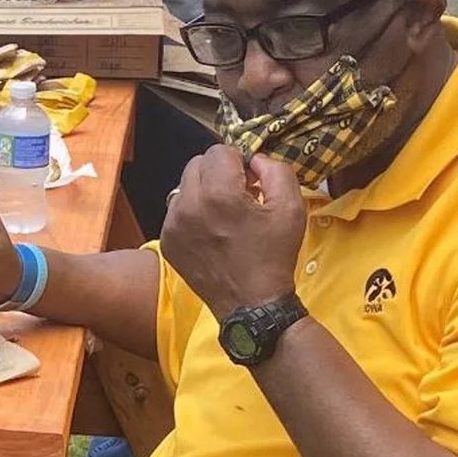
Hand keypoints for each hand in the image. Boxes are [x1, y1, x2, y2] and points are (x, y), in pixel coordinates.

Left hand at [161, 147, 305, 315]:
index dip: (239, 161)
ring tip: (224, 215)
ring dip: (204, 191)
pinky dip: (193, 213)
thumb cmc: (274, 255)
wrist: (251, 305)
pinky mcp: (166, 241)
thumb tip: (255, 159)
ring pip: (184, 186)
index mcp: (219, 194)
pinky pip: (176, 211)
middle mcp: (188, 205)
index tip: (251, 182)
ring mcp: (173, 225)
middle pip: (197, 164)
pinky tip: (211, 232)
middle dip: (219, 173)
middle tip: (239, 196)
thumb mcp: (291, 208)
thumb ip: (276, 170)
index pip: (219, 151)